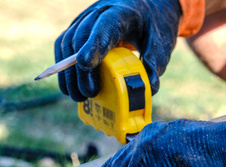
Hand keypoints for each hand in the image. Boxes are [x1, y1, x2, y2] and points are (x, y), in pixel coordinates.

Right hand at [54, 0, 181, 100]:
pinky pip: (64, 47)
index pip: (105, 25)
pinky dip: (64, 69)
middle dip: (81, 69)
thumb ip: (155, 64)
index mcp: (122, 13)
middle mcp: (99, 12)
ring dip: (69, 73)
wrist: (145, 11)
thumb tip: (148, 89)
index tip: (85, 64)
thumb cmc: (152, 28)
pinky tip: (70, 87)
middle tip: (89, 94)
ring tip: (79, 97)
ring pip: (68, 42)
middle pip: (81, 37)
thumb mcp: (161, 44)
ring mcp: (85, 20)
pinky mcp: (77, 29)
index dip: (93, 44)